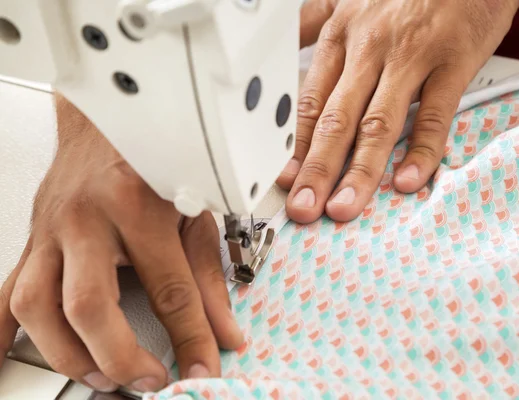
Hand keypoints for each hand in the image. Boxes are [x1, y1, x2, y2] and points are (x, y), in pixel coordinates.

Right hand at [0, 95, 242, 391]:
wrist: (106, 120)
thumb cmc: (154, 160)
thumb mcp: (195, 212)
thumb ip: (208, 277)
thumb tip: (225, 334)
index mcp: (138, 205)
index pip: (169, 289)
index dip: (190, 339)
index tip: (203, 370)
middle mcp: (87, 219)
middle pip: (88, 305)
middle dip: (119, 357)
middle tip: (147, 383)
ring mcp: (49, 231)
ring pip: (36, 305)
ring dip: (66, 354)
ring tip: (101, 375)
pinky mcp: (30, 240)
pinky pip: (4, 292)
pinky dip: (1, 333)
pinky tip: (10, 358)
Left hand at [277, 0, 518, 222]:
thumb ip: (314, 24)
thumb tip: (286, 43)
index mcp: (342, 38)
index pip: (310, 103)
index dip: (295, 146)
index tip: (284, 180)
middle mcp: (370, 50)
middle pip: (336, 120)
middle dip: (316, 170)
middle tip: (303, 208)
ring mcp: (412, 58)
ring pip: (378, 123)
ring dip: (359, 171)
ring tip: (343, 208)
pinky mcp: (453, 62)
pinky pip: (435, 114)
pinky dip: (421, 151)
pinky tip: (406, 181)